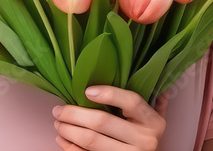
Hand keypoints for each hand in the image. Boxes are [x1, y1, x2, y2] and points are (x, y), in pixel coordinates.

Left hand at [52, 86, 168, 149]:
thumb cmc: (143, 134)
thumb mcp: (150, 117)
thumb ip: (145, 98)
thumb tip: (137, 70)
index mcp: (153, 122)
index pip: (131, 101)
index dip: (108, 93)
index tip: (86, 90)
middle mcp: (145, 140)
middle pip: (103, 122)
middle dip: (74, 114)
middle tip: (58, 110)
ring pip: (91, 141)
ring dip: (68, 131)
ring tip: (58, 123)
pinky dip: (70, 148)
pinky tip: (62, 140)